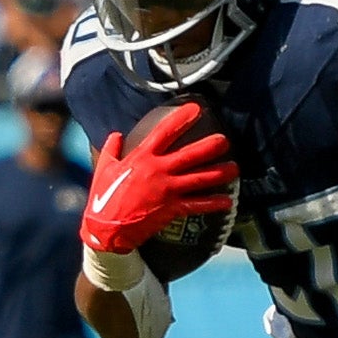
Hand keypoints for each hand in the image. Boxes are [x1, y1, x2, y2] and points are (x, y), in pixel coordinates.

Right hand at [82, 104, 235, 254]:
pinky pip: (197, 204)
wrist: (106, 228)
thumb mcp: (105, 169)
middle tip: (225, 141)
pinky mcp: (172, 208)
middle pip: (190, 154)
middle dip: (210, 146)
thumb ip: (112, 149)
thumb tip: (117, 135)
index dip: (180, 118)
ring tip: (234, 168)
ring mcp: (167, 189)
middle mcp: (158, 170)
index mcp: (142, 157)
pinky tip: (227, 201)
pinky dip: (213, 203)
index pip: (164, 132)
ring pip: (199, 178)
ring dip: (219, 173)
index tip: (195, 109)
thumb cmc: (103, 198)